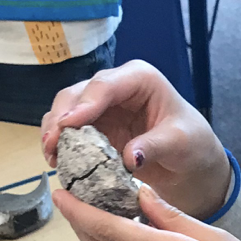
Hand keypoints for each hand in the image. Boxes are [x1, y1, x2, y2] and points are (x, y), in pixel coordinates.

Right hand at [41, 61, 231, 220]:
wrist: (188, 161)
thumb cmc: (190, 142)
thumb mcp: (180, 143)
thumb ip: (155, 146)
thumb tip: (130, 158)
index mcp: (139, 79)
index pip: (105, 86)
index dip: (84, 104)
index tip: (68, 124)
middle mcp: (115, 86)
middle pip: (77, 94)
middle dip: (61, 117)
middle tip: (52, 144)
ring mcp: (101, 106)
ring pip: (66, 110)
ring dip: (54, 131)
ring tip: (50, 155)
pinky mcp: (93, 126)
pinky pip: (68, 130)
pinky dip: (59, 143)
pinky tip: (56, 160)